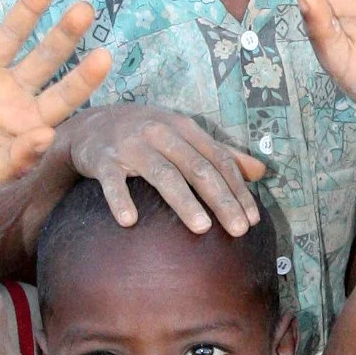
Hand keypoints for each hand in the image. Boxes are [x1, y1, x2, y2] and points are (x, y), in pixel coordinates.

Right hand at [0, 0, 111, 217]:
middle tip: (85, 8)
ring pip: (6, 35)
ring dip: (26, 9)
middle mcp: (8, 91)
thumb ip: (14, 160)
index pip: (64, 96)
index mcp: (27, 120)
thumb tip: (46, 136)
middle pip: (43, 58)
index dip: (83, 78)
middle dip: (63, 34)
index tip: (105, 56)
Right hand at [59, 105, 265, 236]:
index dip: (238, 189)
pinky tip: (130, 222)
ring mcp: (132, 146)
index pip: (219, 160)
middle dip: (221, 200)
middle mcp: (161, 133)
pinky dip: (121, 199)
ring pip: (163, 174)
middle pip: (197, 168)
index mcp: (185, 128)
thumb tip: (262, 171)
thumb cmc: (149, 135)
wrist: (93, 124)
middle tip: (239, 230)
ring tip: (202, 228)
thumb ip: (221, 154)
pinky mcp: (103, 160)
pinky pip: (113, 182)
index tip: (252, 220)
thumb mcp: (185, 136)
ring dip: (184, 202)